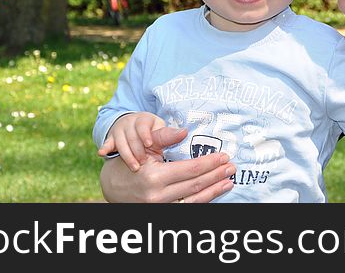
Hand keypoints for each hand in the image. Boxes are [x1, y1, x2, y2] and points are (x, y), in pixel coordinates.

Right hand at [98, 111, 167, 171]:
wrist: (132, 127)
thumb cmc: (151, 133)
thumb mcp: (159, 132)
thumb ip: (168, 135)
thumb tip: (184, 132)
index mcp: (145, 119)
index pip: (143, 124)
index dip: (145, 134)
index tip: (149, 144)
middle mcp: (130, 122)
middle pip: (131, 135)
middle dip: (137, 150)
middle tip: (143, 163)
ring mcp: (120, 130)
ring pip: (121, 141)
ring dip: (127, 154)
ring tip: (134, 167)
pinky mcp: (111, 138)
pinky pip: (108, 142)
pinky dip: (105, 147)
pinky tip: (102, 152)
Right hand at [100, 126, 236, 202]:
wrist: (113, 187)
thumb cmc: (132, 162)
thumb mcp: (145, 147)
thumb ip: (164, 137)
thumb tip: (185, 131)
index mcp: (154, 177)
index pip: (190, 170)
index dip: (209, 163)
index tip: (224, 156)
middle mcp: (158, 196)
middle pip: (195, 185)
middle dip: (216, 175)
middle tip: (231, 167)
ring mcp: (161, 207)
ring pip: (194, 200)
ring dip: (214, 190)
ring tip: (228, 181)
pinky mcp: (163, 212)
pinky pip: (187, 206)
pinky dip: (203, 199)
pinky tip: (214, 191)